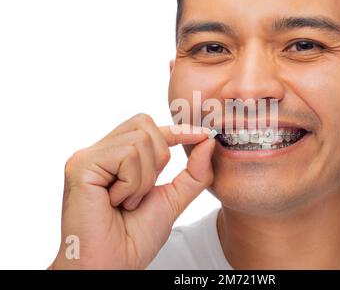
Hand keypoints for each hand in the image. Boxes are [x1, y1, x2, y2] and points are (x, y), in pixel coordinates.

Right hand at [50, 114, 214, 268]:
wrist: (112, 265)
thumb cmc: (134, 239)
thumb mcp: (172, 199)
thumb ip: (193, 172)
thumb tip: (208, 141)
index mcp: (116, 158)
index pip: (149, 128)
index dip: (177, 129)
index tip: (204, 134)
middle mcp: (100, 153)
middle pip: (145, 124)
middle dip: (159, 158)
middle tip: (143, 192)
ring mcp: (88, 157)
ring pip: (139, 140)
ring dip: (144, 179)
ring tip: (127, 202)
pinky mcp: (81, 165)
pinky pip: (126, 155)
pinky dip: (132, 183)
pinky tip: (116, 202)